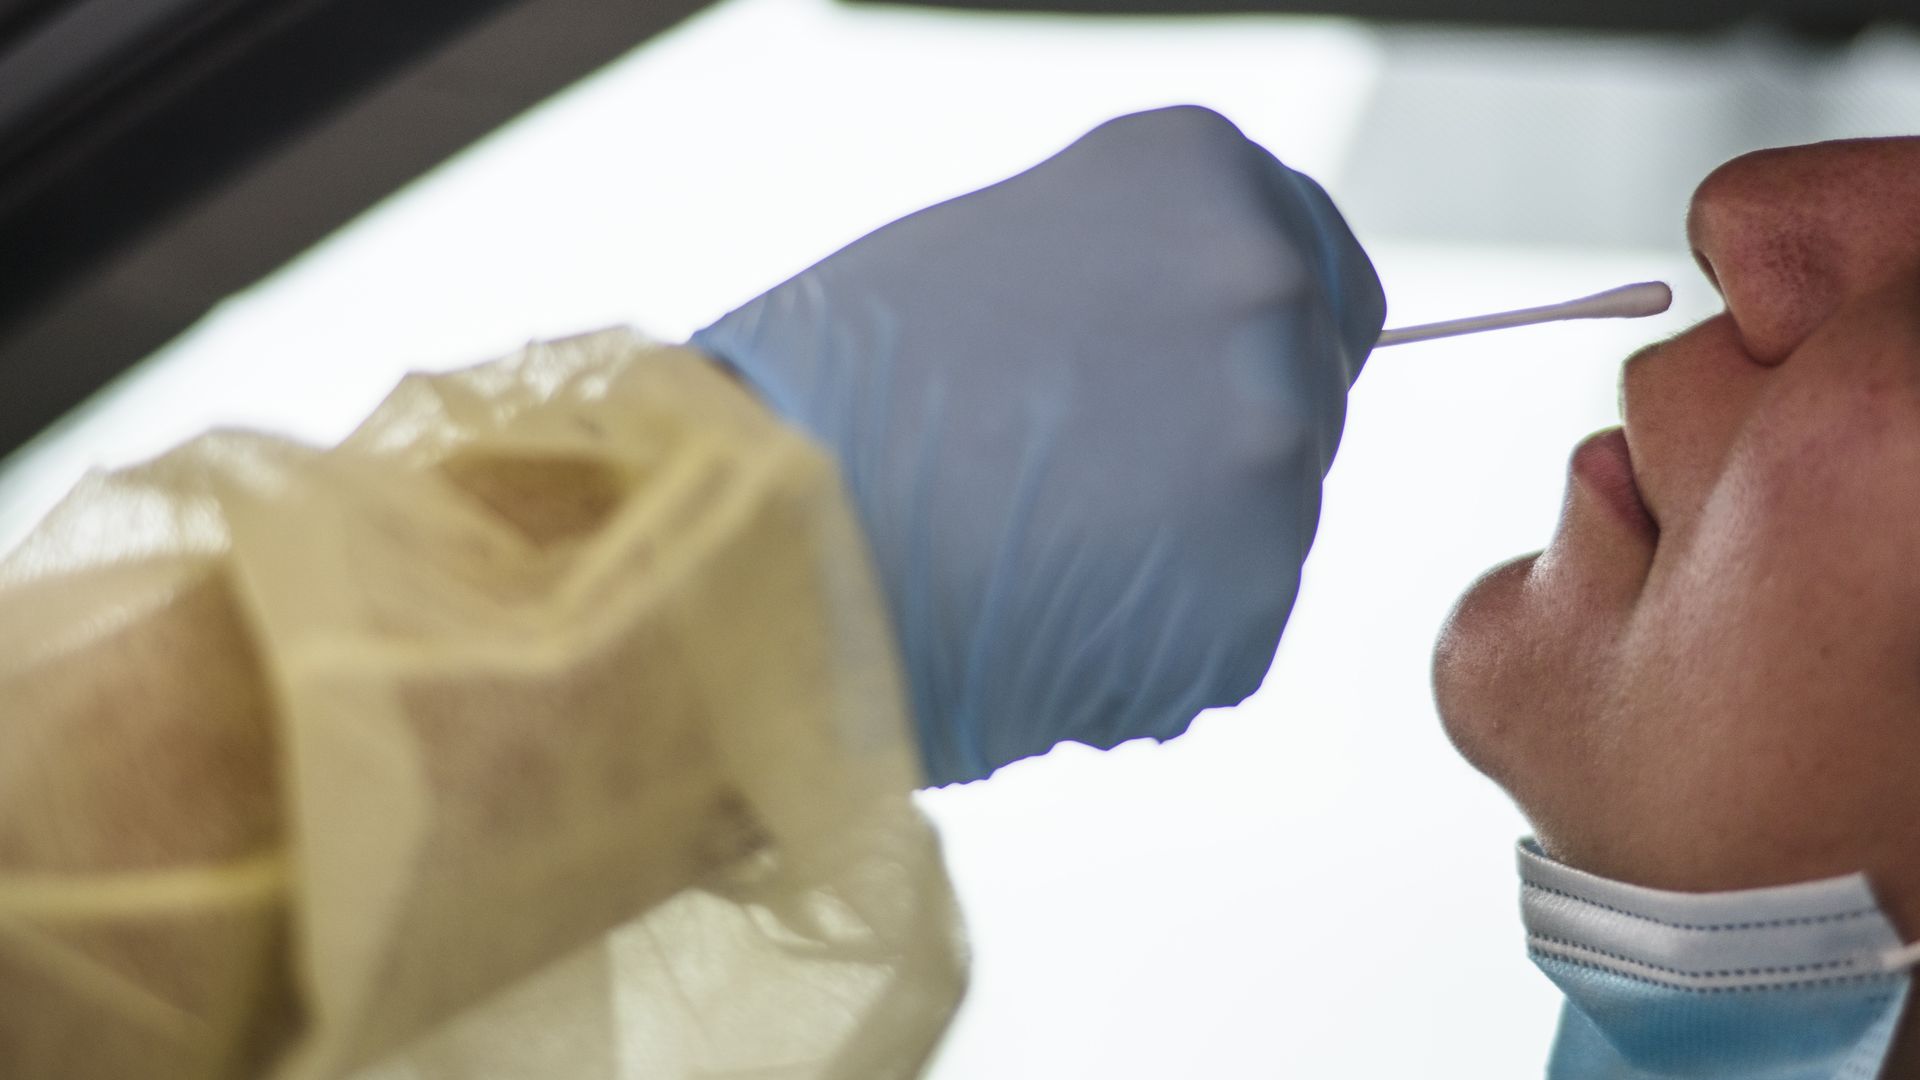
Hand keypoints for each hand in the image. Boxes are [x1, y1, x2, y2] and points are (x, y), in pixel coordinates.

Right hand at [693, 106, 1383, 784]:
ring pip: (1264, 527)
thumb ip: (1132, 276)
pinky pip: (1224, 634)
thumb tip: (1192, 349)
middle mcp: (1263, 290)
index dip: (1253, 344)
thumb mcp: (1002, 255)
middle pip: (1304, 401)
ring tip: (1028, 557)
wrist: (759, 531)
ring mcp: (1270, 449)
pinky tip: (1040, 622)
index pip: (1322, 272)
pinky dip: (1150, 649)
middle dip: (1212, 452)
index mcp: (1201, 176)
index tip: (1179, 394)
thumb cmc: (837, 393)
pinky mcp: (1250, 597)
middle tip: (1071, 490)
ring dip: (1176, 558)